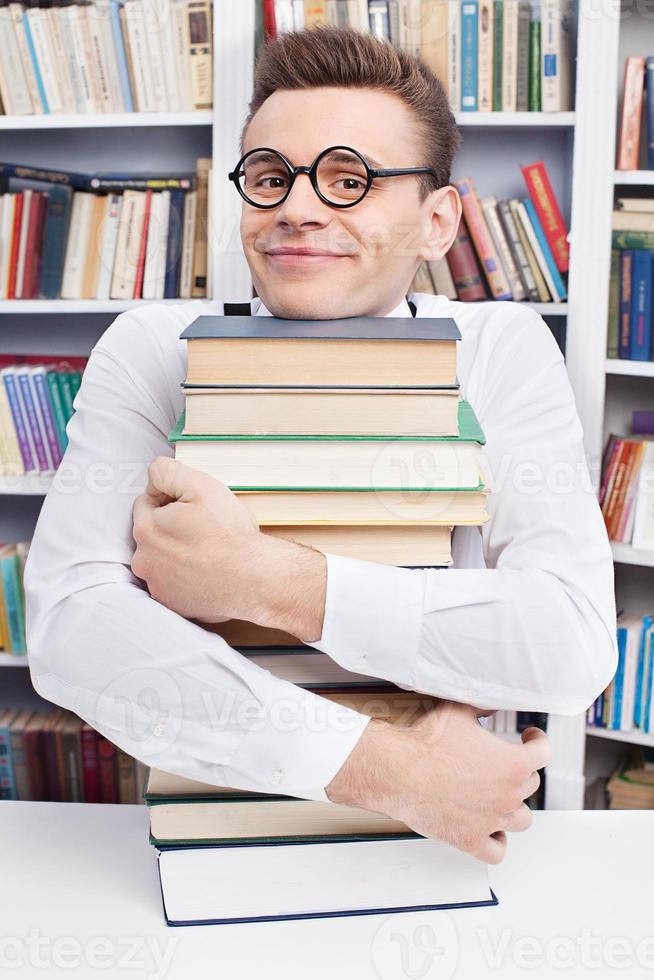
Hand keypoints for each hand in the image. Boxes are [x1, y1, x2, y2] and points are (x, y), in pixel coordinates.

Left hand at [131, 456, 326, 637]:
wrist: (254, 579)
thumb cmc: (229, 535)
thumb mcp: (200, 486)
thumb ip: (167, 472)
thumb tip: (153, 474)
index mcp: (146, 529)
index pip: (146, 503)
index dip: (171, 500)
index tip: (194, 508)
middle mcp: (144, 561)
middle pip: (152, 533)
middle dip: (171, 527)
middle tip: (204, 529)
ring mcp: (157, 586)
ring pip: (162, 559)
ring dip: (177, 553)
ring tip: (207, 552)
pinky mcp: (173, 604)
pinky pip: (173, 583)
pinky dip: (185, 577)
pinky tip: (207, 571)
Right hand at [325, 699, 549, 863]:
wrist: (397, 769)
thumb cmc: (426, 743)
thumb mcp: (460, 712)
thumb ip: (483, 708)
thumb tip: (492, 702)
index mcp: (513, 763)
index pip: (543, 753)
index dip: (538, 741)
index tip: (530, 738)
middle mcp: (508, 794)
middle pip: (530, 784)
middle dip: (520, 771)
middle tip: (503, 763)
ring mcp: (491, 820)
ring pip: (522, 820)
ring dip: (514, 808)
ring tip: (502, 797)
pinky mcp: (470, 840)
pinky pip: (497, 851)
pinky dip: (498, 841)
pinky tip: (491, 830)